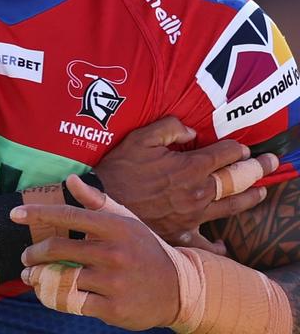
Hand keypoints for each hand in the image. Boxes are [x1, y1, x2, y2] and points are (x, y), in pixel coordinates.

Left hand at [16, 175, 180, 330]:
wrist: (178, 287)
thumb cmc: (144, 247)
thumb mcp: (125, 220)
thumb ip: (95, 200)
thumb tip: (69, 179)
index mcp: (114, 226)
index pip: (69, 216)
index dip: (39, 214)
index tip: (15, 215)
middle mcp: (114, 252)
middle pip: (60, 249)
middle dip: (35, 253)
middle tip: (25, 256)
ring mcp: (114, 282)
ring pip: (64, 278)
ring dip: (40, 278)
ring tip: (30, 277)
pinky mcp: (114, 309)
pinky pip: (74, 303)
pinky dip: (56, 298)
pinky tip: (47, 294)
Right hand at [95, 115, 277, 250]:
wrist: (102, 203)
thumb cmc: (119, 169)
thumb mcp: (140, 137)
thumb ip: (169, 128)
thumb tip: (191, 130)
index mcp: (189, 168)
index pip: (223, 155)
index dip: (237, 148)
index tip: (244, 146)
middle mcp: (197, 193)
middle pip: (235, 181)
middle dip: (256, 169)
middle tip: (272, 162)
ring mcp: (192, 216)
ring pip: (230, 207)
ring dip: (248, 198)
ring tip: (260, 191)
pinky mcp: (181, 233)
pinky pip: (204, 243)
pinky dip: (216, 245)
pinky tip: (223, 244)